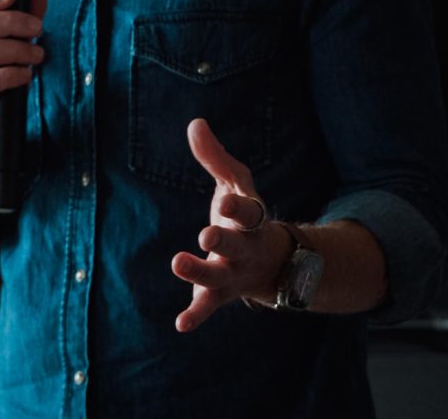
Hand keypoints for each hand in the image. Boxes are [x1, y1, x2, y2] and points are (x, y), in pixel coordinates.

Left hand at [171, 118, 289, 332]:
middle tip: (206, 234)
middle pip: (236, 246)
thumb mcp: (236, 183)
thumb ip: (215, 156)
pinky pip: (208, 307)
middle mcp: (245, 248)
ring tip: (177, 262)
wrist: (270, 262)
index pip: (249, 213)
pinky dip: (196, 316)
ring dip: (199, 272)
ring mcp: (233, 274)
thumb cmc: (245, 214)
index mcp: (252, 219)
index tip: (224, 201)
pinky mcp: (219, 294)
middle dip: (223, 242)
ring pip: (218, 278)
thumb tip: (195, 123)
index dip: (237, 208)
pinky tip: (180, 324)